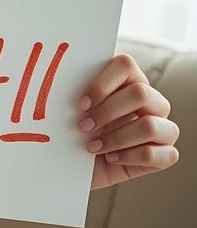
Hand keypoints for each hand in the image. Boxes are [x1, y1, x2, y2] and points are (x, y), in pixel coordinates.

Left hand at [78, 53, 179, 189]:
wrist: (75, 163)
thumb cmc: (74, 129)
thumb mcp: (73, 108)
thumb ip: (75, 89)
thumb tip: (61, 76)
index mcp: (129, 80)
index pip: (126, 64)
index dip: (102, 83)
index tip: (80, 103)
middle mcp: (151, 100)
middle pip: (140, 93)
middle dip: (107, 112)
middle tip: (82, 126)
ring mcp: (163, 127)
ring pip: (151, 126)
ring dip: (116, 138)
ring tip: (93, 146)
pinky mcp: (166, 154)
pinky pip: (159, 154)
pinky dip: (129, 157)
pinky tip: (110, 158)